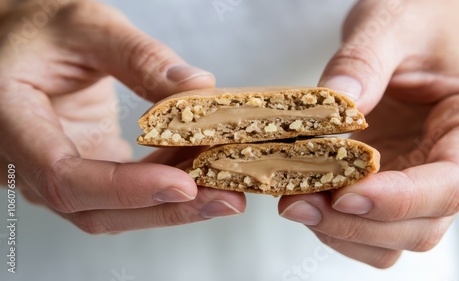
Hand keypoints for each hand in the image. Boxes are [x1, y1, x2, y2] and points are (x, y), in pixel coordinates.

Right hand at [0, 0, 244, 233]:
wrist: (21, 44)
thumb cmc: (39, 30)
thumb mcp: (87, 26)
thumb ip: (139, 55)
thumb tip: (197, 86)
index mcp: (8, 120)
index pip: (63, 176)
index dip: (126, 188)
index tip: (183, 184)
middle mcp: (22, 161)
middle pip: (94, 210)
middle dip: (164, 209)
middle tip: (225, 198)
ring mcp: (50, 173)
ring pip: (110, 211)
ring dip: (169, 203)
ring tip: (221, 185)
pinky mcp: (78, 170)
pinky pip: (118, 194)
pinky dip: (160, 185)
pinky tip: (196, 169)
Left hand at [279, 0, 458, 267]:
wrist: (415, 34)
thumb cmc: (418, 26)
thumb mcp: (392, 26)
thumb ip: (364, 61)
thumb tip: (335, 103)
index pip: (449, 185)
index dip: (397, 200)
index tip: (344, 195)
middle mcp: (451, 167)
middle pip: (419, 227)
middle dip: (356, 224)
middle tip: (298, 202)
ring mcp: (417, 182)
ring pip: (391, 240)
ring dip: (340, 232)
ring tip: (295, 202)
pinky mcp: (385, 185)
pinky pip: (365, 228)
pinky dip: (333, 225)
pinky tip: (304, 197)